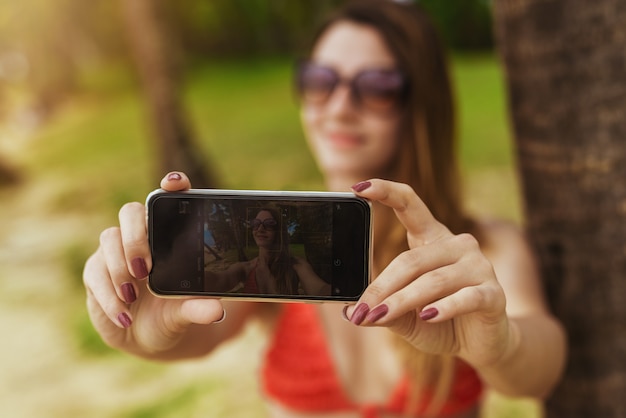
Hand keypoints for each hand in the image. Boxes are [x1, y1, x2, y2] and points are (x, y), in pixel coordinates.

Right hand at [83, 172, 224, 356]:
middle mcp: (140, 237)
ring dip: (119, 268)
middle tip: (145, 269)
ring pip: (109, 238)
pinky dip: (109, 296)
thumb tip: (216, 310)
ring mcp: (114, 252)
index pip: (168, 200)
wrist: (145, 337)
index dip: (172, 185)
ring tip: (132, 296)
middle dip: (135, 236)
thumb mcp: (185, 313)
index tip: (175, 183)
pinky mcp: (95, 272)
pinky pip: (95, 272)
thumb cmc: (170, 314)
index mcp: (168, 236)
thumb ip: (198, 308)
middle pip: (131, 212)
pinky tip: (123, 315)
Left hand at [346, 179, 509, 368]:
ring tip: (378, 317)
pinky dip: (444, 307)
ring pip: (432, 280)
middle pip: (411, 260)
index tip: (358, 188)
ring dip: (402, 302)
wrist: (481, 346)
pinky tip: (428, 316)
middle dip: (381, 288)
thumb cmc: (440, 324)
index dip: (386, 192)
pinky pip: (465, 297)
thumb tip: (352, 312)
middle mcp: (458, 246)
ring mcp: (480, 268)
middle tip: (361, 311)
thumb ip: (384, 310)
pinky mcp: (494, 294)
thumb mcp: (406, 317)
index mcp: (433, 239)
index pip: (410, 205)